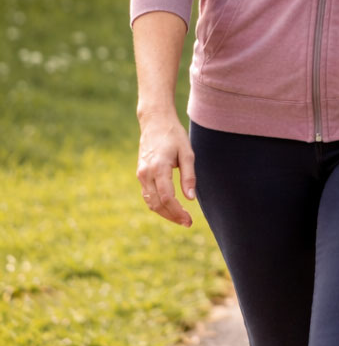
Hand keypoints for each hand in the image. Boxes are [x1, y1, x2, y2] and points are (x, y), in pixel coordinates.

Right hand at [136, 113, 195, 227]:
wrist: (155, 122)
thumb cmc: (174, 135)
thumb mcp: (187, 153)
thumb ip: (189, 176)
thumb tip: (191, 199)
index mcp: (159, 168)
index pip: (166, 198)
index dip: (177, 212)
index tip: (189, 220)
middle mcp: (146, 174)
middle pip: (156, 204)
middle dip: (172, 216)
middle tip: (187, 223)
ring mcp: (141, 174)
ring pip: (150, 202)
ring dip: (164, 213)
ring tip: (180, 218)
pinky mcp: (140, 174)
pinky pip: (147, 195)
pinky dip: (157, 204)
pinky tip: (170, 207)